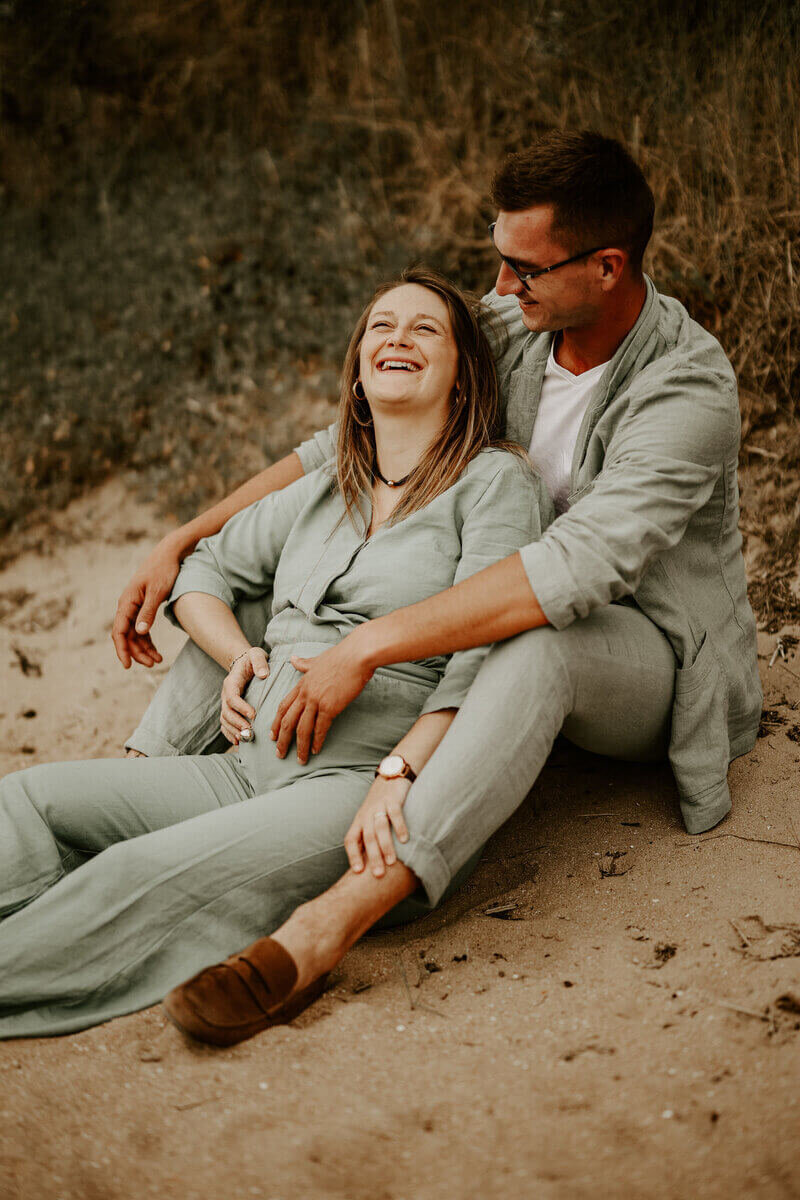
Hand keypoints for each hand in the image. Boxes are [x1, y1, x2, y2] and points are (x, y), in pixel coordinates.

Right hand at [111, 535, 184, 667]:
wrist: (169, 554)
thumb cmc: (164, 570)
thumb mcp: (158, 592)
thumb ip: (148, 612)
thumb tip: (138, 632)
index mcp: (127, 602)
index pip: (119, 631)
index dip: (122, 650)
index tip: (128, 666)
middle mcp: (127, 606)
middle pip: (126, 636)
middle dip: (138, 652)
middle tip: (153, 664)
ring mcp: (134, 607)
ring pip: (134, 634)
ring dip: (143, 649)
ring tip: (158, 660)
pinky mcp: (142, 607)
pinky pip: (141, 628)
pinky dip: (147, 640)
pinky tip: (156, 650)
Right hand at [220, 647, 269, 744]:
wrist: (244, 661)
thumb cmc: (252, 658)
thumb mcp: (256, 654)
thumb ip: (259, 662)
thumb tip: (263, 675)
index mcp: (231, 681)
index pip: (232, 697)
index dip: (241, 707)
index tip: (253, 715)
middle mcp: (226, 694)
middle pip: (226, 712)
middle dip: (237, 723)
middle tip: (250, 732)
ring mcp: (226, 703)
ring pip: (225, 720)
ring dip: (234, 731)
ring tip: (246, 739)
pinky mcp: (230, 709)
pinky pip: (225, 724)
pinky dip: (229, 734)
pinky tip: (238, 742)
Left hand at [269, 634, 374, 763]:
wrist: (357, 655)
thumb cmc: (341, 655)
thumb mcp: (317, 659)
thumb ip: (304, 663)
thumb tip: (293, 659)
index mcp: (302, 683)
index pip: (283, 707)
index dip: (276, 723)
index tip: (273, 736)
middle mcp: (305, 694)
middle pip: (288, 721)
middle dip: (282, 740)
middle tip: (279, 754)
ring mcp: (316, 700)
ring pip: (302, 728)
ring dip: (300, 746)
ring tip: (300, 760)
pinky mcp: (330, 706)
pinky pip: (320, 728)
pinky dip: (317, 741)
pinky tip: (316, 750)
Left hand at [344, 775, 410, 877]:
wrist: (391, 773)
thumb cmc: (380, 802)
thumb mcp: (370, 817)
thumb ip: (369, 836)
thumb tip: (370, 863)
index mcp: (359, 820)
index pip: (351, 840)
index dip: (352, 855)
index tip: (358, 872)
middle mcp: (367, 814)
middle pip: (367, 838)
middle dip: (373, 857)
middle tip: (379, 875)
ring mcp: (379, 806)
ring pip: (380, 828)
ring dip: (386, 846)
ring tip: (392, 862)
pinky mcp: (392, 799)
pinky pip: (395, 814)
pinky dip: (399, 826)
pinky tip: (405, 840)